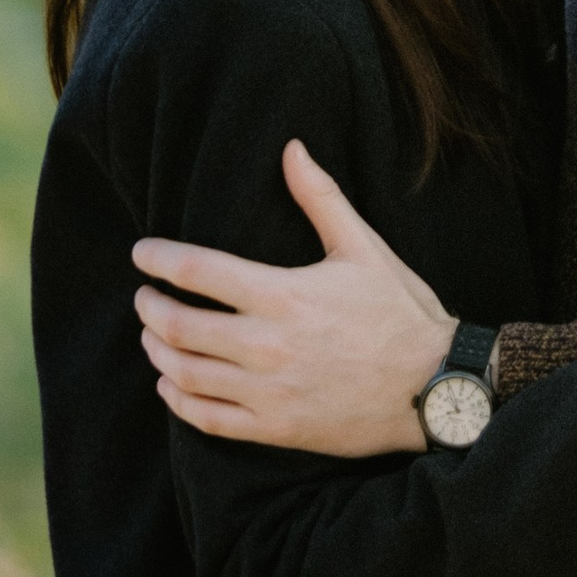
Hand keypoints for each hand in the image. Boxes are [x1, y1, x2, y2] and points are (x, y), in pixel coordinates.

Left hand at [134, 143, 452, 455]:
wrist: (434, 387)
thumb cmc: (400, 312)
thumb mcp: (363, 247)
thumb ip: (320, 198)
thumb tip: (291, 147)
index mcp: (284, 294)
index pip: (198, 272)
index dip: (159, 259)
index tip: (142, 253)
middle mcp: (267, 346)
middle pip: (179, 327)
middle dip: (150, 307)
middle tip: (144, 296)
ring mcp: (269, 393)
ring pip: (185, 374)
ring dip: (157, 353)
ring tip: (152, 336)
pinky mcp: (276, 429)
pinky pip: (208, 420)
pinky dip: (179, 401)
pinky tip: (171, 386)